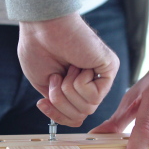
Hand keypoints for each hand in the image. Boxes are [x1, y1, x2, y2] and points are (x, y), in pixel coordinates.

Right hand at [18, 12, 118, 126]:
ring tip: (66, 68)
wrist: (41, 28)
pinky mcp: (110, 68)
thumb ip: (59, 104)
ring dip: (68, 90)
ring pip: (87, 108)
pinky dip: (79, 82)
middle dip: (61, 101)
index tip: (41, 103)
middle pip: (80, 115)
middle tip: (55, 77)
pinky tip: (77, 63)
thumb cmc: (38, 49)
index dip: (57, 115)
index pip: (74, 117)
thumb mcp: (45, 86)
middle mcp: (91, 82)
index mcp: (75, 86)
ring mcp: (101, 75)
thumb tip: (74, 121)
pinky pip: (94, 96)